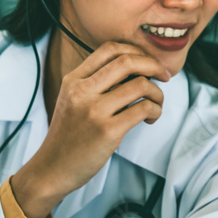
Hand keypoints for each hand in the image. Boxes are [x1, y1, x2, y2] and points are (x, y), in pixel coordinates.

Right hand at [11, 42, 167, 217]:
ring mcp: (94, 111)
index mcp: (74, 80)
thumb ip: (96, 83)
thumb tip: (136, 69)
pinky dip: (155, 111)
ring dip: (158, 94)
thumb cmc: (69, 135)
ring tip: (156, 105)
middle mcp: (82, 91)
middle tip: (165, 76)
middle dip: (154, 65)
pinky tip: (150, 119)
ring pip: (141, 85)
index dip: (137, 51)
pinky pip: (143, 109)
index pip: (110, 49)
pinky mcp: (108, 131)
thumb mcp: (72, 100)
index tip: (149, 63)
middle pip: (128, 61)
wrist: (52, 168)